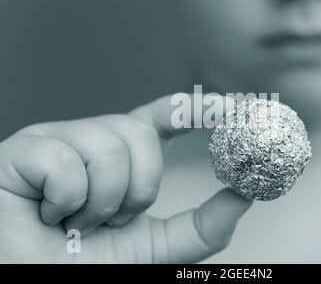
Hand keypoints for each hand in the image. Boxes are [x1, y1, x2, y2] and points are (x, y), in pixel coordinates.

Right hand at [0, 94, 251, 262]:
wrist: (27, 279)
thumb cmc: (84, 264)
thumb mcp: (155, 248)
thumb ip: (201, 227)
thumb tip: (243, 195)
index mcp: (122, 157)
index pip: (163, 118)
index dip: (196, 108)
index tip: (232, 107)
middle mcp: (93, 140)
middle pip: (139, 132)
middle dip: (137, 188)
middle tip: (114, 219)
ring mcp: (58, 140)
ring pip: (108, 145)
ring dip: (101, 203)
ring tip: (76, 223)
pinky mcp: (24, 149)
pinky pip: (65, 161)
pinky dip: (65, 203)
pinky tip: (49, 215)